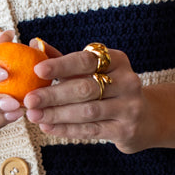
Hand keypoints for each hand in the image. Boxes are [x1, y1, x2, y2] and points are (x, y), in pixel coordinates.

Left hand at [23, 41, 149, 152]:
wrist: (145, 119)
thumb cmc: (109, 90)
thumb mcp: (92, 71)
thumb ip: (63, 61)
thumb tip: (34, 45)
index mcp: (117, 61)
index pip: (86, 61)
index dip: (61, 65)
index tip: (37, 69)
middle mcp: (127, 81)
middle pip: (85, 88)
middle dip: (53, 95)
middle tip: (29, 99)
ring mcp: (129, 107)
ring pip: (87, 112)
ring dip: (57, 114)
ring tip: (34, 115)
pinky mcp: (126, 130)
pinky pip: (91, 130)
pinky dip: (67, 129)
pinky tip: (48, 127)